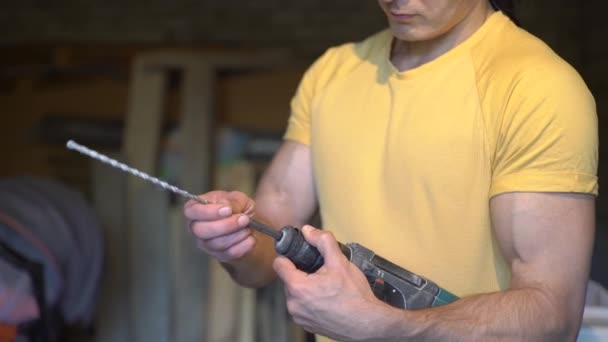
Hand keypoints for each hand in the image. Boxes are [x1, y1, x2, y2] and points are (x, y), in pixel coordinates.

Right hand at [183, 190, 254, 261]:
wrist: (250, 227)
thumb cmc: (239, 209)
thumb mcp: (238, 198)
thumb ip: (233, 201)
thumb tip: (228, 207)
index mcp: (196, 208)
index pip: (191, 211)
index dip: (208, 212)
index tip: (228, 210)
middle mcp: (197, 228)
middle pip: (200, 230)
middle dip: (225, 225)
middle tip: (244, 219)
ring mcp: (206, 244)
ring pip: (216, 243)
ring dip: (236, 235)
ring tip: (248, 227)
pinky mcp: (220, 255)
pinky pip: (229, 253)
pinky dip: (243, 245)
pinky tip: (251, 238)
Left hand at [273, 226, 394, 340]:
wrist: (367, 323)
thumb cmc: (355, 296)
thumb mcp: (340, 262)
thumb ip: (322, 241)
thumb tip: (308, 231)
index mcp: (298, 287)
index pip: (279, 264)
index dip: (288, 255)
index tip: (298, 254)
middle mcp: (294, 304)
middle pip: (288, 279)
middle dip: (301, 272)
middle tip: (320, 272)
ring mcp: (299, 317)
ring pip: (295, 293)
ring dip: (306, 287)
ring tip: (325, 287)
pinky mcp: (306, 325)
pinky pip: (301, 307)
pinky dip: (310, 301)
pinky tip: (326, 299)